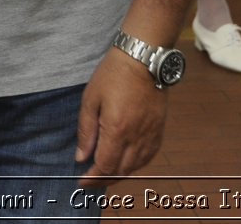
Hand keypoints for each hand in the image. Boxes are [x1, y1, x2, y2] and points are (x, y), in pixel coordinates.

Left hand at [74, 52, 166, 185]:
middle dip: (103, 179)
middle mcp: (136, 137)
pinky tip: (126, 161)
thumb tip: (81, 157)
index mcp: (117, 129)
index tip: (81, 181)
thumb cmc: (113, 75)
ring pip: (135, 167)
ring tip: (105, 172)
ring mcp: (151, 135)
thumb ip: (85, 131)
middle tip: (89, 178)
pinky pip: (148, 157)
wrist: (143, 59)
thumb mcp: (90, 99)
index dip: (92, 178)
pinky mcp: (159, 130)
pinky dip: (135, 165)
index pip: (105, 167)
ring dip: (119, 173)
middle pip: (120, 171)